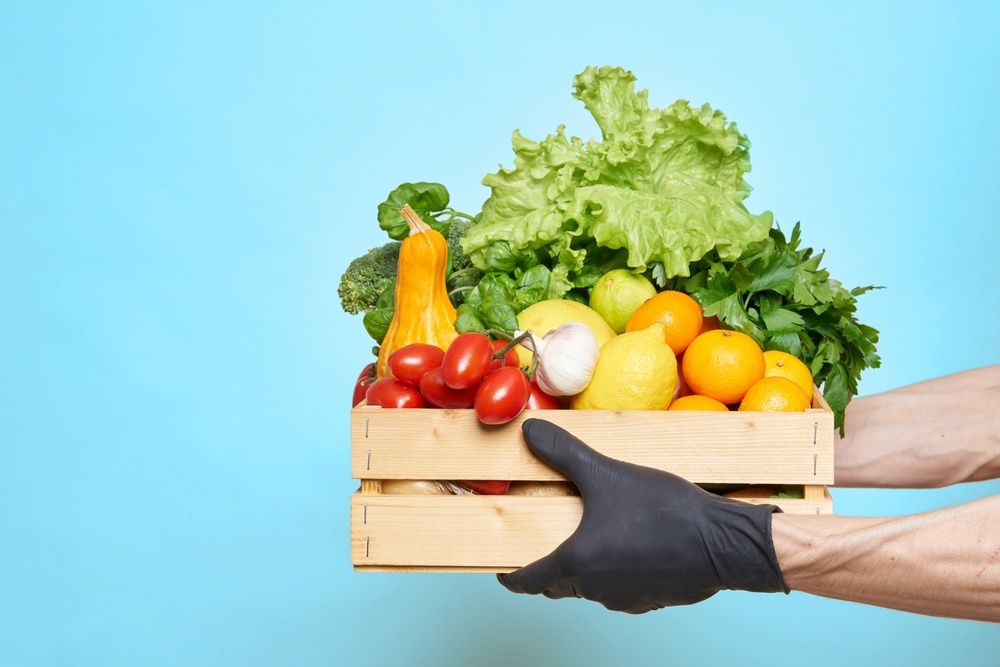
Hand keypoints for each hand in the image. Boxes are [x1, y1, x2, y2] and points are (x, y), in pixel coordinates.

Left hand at [497, 419, 788, 612]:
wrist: (723, 542)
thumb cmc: (664, 511)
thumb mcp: (608, 473)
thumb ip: (564, 453)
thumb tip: (529, 431)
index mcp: (577, 563)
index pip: (529, 581)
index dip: (511, 575)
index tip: (502, 570)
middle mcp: (596, 589)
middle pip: (557, 585)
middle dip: (546, 567)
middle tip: (542, 542)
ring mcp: (624, 599)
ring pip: (588, 588)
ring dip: (581, 568)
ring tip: (586, 534)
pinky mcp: (650, 600)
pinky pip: (619, 589)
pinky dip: (612, 572)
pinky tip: (625, 544)